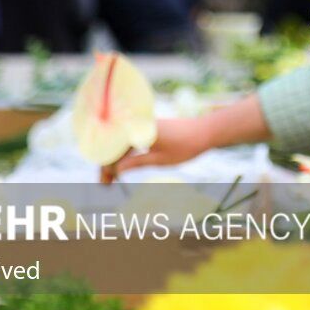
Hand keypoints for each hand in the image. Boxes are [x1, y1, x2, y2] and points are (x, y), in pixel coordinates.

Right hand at [99, 116, 214, 183]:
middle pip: (114, 146)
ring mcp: (142, 125)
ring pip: (121, 144)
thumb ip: (136, 163)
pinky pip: (130, 140)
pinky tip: (122, 167)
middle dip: (108, 165)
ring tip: (112, 180)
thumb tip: (116, 170)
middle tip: (105, 185)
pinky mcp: (147, 128)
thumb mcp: (159, 160)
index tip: (105, 183)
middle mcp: (138, 124)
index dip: (106, 167)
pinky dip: (125, 153)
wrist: (205, 131)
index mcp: (139, 131)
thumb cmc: (185, 146)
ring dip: (116, 160)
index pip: (113, 149)